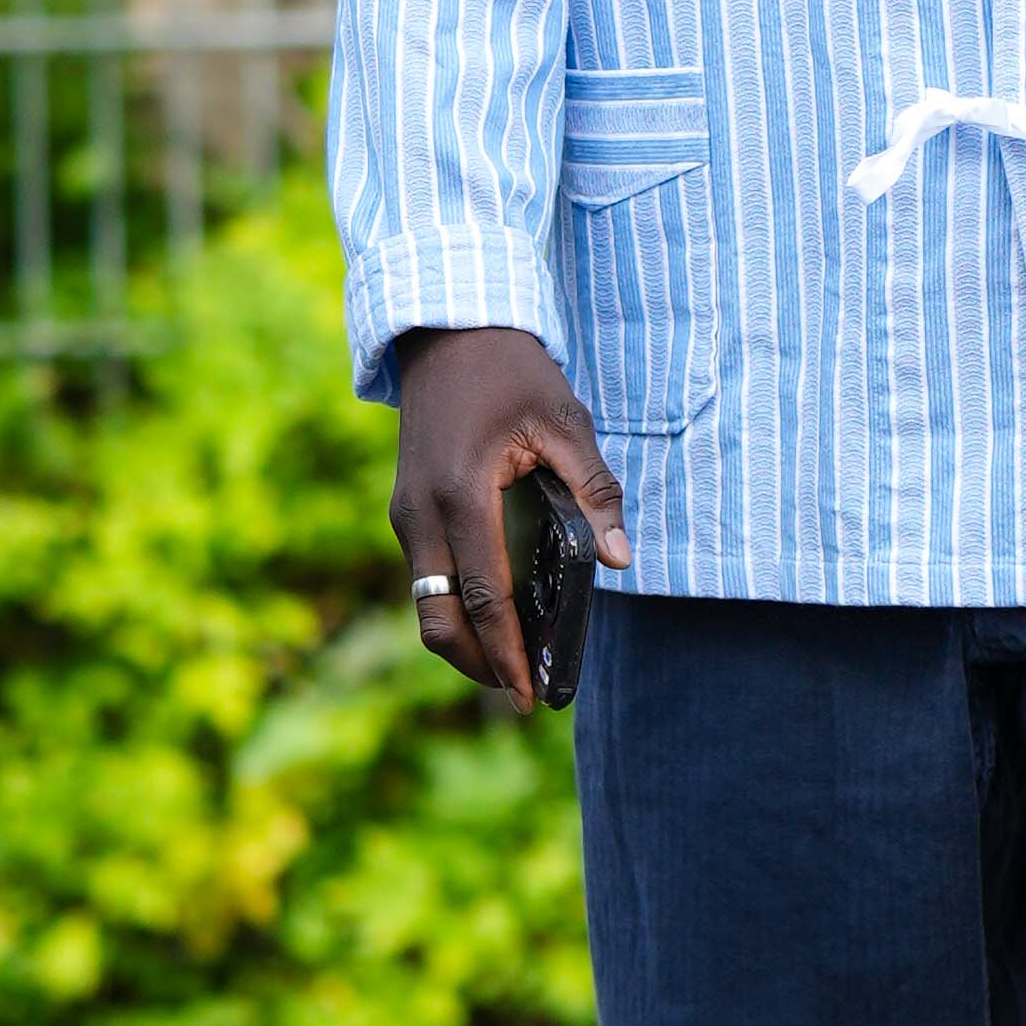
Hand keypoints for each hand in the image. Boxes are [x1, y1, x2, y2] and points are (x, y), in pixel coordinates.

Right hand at [389, 325, 629, 710]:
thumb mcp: (565, 422)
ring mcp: (406, 513)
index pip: (482, 596)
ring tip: (514, 662)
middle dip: (479, 664)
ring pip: (425, 604)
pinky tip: (496, 615)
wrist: (447, 328)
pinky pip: (425, 577)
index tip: (530, 697)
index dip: (507, 652)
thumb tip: (619, 560)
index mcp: (460, 493)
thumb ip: (594, 491)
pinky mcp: (407, 509)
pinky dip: (455, 607)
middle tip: (524, 694)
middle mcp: (420, 513)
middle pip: (438, 619)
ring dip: (465, 640)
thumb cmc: (511, 370)